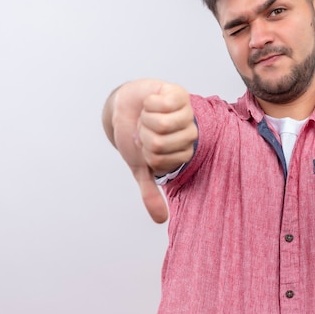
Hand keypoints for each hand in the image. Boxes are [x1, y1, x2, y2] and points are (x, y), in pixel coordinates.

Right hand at [109, 81, 196, 222]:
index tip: (145, 147)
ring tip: (147, 116)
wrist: (125, 107)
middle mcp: (189, 132)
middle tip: (144, 130)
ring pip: (162, 123)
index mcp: (184, 151)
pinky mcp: (179, 93)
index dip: (146, 153)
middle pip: (161, 142)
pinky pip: (162, 104)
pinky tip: (150, 103)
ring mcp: (186, 112)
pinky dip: (148, 104)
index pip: (163, 160)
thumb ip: (150, 193)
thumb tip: (161, 220)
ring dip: (145, 119)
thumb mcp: (140, 166)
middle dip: (143, 136)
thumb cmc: (134, 136)